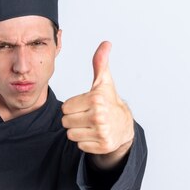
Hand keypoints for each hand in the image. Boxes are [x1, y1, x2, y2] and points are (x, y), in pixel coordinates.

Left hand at [61, 41, 134, 166]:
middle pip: (65, 121)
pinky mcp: (103, 145)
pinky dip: (85, 142)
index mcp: (96, 99)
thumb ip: (100, 63)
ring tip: (89, 125)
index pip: (65, 107)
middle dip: (73, 119)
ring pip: (70, 134)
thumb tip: (106, 43)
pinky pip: (79, 145)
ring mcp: (102, 132)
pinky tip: (94, 135)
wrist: (124, 125)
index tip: (85, 105)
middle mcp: (99, 116)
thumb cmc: (109, 101)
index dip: (73, 107)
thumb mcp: (104, 82)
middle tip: (86, 116)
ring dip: (77, 131)